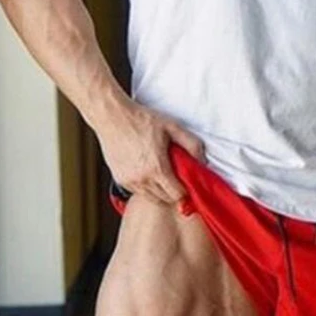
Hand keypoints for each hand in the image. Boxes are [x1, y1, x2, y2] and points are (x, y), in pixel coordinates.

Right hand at [97, 93, 205, 215]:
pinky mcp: (120, 180)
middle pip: (165, 199)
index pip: (177, 195)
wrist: (112, 116)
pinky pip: (138, 191)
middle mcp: (142, 179)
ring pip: (151, 197)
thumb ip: (191, 144)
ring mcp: (129, 181)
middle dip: (174, 191)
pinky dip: (146, 186)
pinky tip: (148, 170)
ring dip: (160, 191)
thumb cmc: (141, 119)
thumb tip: (203, 161)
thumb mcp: (172, 127)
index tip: (187, 183)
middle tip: (177, 177)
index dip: (185, 191)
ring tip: (162, 172)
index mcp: (157, 168)